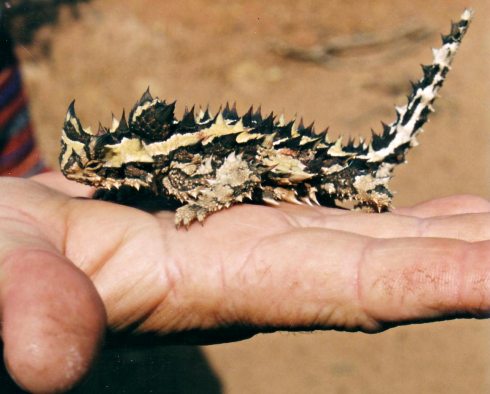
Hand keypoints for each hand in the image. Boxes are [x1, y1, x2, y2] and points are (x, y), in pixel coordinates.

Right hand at [1, 172, 487, 391]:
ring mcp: (247, 242)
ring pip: (365, 236)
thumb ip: (31, 308)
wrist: (5, 243)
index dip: (428, 280)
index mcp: (206, 286)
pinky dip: (384, 211)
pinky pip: (328, 210)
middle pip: (379, 264)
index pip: (340, 288)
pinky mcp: (234, 217)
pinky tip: (428, 210)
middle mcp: (246, 272)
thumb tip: (46, 360)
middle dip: (466, 254)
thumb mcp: (4, 279)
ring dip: (443, 231)